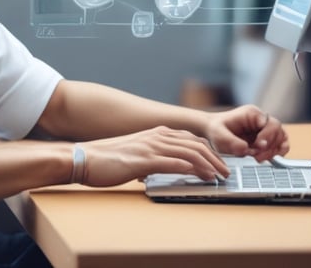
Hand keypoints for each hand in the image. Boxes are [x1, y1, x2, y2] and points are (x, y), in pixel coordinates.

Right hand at [75, 126, 225, 186]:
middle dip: (214, 157)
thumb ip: (151, 157)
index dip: (207, 149)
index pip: (189, 138)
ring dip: (206, 163)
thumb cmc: (108, 159)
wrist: (85, 158)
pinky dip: (189, 167)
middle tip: (225, 172)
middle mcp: (155, 136)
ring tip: (218, 175)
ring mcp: (150, 147)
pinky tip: (199, 174)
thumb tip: (161, 169)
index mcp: (155, 133)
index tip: (219, 162)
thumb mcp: (135, 153)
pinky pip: (171, 162)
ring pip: (187, 151)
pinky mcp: (143, 160)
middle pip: (194, 143)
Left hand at [204, 105, 288, 161]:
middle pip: (279, 132)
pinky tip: (263, 157)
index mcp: (252, 114)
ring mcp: (264, 129)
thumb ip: (231, 142)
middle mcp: (261, 120)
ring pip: (281, 139)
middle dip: (269, 146)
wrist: (212, 131)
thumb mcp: (219, 135)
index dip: (268, 136)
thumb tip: (245, 149)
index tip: (258, 146)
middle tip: (256, 155)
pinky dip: (275, 153)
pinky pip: (279, 145)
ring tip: (258, 158)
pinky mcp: (265, 139)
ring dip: (273, 151)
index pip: (270, 123)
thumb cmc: (216, 130)